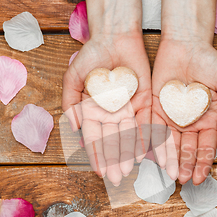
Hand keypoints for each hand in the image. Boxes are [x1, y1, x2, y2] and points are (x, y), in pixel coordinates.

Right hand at [62, 32, 151, 185]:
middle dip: (114, 160)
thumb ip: (70, 100)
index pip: (94, 138)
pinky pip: (146, 123)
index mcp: (93, 112)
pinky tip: (146, 152)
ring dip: (129, 153)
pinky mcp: (145, 102)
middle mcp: (111, 115)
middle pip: (112, 142)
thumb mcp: (74, 77)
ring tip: (130, 169)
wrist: (115, 38)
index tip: (99, 171)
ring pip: (129, 136)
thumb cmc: (92, 56)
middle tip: (117, 177)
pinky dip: (146, 138)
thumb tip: (72, 126)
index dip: (97, 155)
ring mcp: (129, 110)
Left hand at [151, 38, 216, 184]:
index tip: (200, 177)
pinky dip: (153, 143)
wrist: (186, 44)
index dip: (203, 163)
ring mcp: (171, 116)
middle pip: (187, 149)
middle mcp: (189, 122)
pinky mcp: (155, 108)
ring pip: (170, 144)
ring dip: (170, 160)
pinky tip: (153, 157)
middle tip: (183, 180)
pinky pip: (153, 129)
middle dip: (186, 165)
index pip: (205, 146)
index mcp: (208, 119)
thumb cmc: (210, 62)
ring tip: (170, 175)